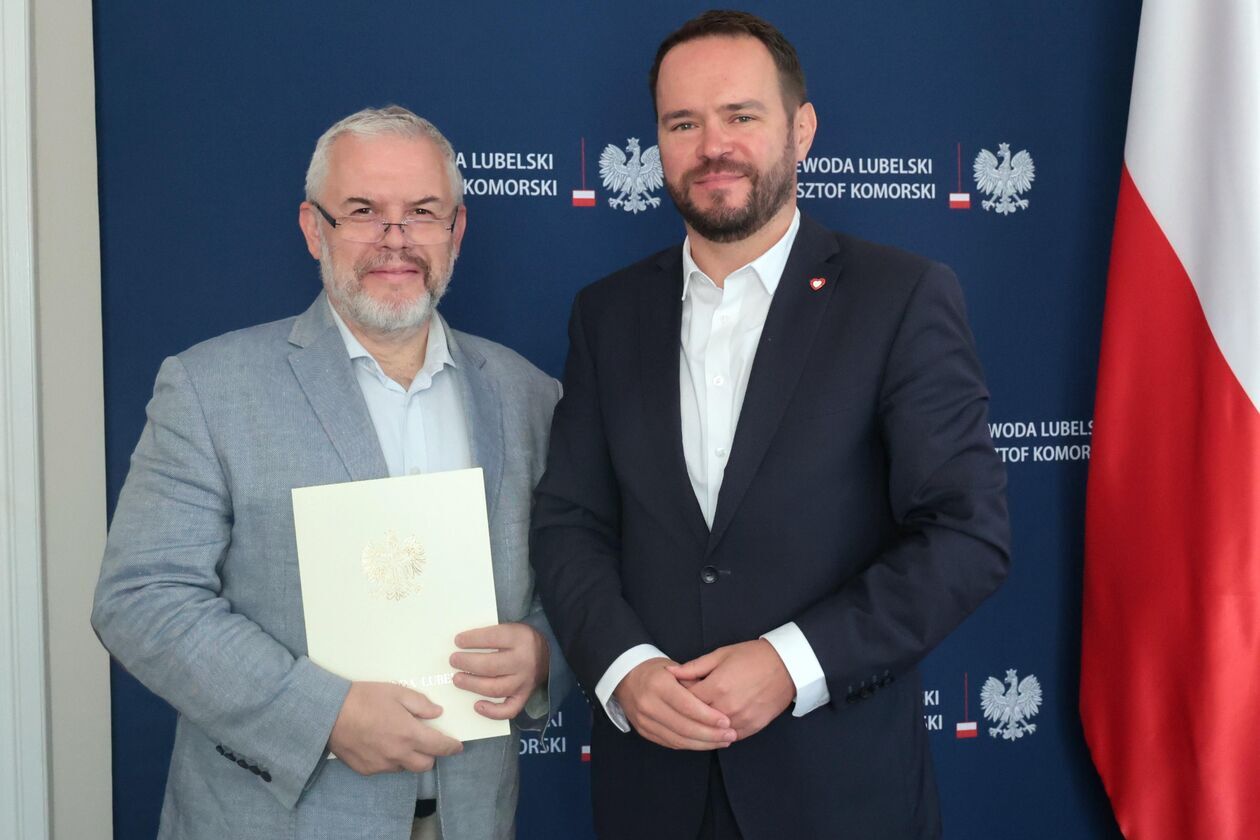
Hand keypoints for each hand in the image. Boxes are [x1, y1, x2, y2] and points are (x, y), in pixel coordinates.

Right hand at [328, 682, 462, 774]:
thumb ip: (420, 704)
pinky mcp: (366, 770)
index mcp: (409, 734)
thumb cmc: (363, 699)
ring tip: (400, 740)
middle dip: (431, 755)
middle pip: (425, 765)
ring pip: (405, 768)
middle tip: (427, 741)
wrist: (329, 713)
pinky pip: (386, 768)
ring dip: (409, 757)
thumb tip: (437, 714)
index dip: (452, 747)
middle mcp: (398, 754)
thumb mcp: (396, 692)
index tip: (457, 746)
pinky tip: (382, 744)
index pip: (439, 747)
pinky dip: (390, 759)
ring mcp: (381, 765)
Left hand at [450, 622, 548, 719]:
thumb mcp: (512, 629)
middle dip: (468, 663)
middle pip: (491, 666)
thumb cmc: (521, 641)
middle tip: (453, 660)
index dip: (473, 640)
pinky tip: (477, 705)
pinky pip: (509, 710)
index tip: (458, 640)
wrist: (548, 655)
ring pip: (495, 688)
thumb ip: (491, 635)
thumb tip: (461, 643)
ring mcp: (523, 682)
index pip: (493, 638)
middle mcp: (523, 661)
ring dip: (473, 685)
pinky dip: (492, 712)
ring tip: (457, 679)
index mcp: (520, 638)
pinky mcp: (523, 697)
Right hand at [614, 657, 736, 749]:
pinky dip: (690, 745)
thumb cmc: (656, 670)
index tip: (726, 721)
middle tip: (730, 734)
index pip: (687, 706)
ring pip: (678, 739)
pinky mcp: (644, 731)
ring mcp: (644, 721)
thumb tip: (717, 700)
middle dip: (710, 734)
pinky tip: (706, 743)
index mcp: (658, 684)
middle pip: (684, 726)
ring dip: (703, 744)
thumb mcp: (675, 667)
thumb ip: (694, 681)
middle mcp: (648, 704)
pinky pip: (670, 743)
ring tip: (723, 741)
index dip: (708, 716)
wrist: (625, 677)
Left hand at [668, 640, 793, 739]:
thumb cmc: (752, 657)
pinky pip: (728, 737)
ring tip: (700, 715)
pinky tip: (716, 724)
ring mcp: (740, 720)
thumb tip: (670, 672)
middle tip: (685, 705)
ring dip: (703, 726)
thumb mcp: (720, 655)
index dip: (677, 696)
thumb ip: (694, 667)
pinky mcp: (752, 728)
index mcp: (716, 687)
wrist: (786, 666)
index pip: (685, 700)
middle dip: (687, 713)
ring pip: (711, 732)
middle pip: (695, 719)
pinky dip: (719, 732)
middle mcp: (727, 707)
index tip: (676, 692)